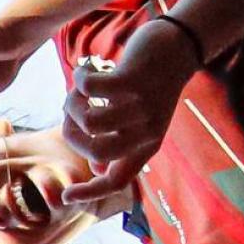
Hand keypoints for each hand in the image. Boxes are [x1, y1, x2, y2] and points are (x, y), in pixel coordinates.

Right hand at [60, 19, 197, 190]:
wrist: (179, 46)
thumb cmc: (151, 84)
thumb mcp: (139, 120)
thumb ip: (120, 145)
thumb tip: (98, 171)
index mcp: (147, 145)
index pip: (117, 181)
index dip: (89, 193)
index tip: (64, 197)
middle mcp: (147, 131)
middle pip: (97, 153)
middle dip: (71, 136)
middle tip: (68, 115)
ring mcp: (142, 106)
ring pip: (89, 121)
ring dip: (72, 104)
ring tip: (78, 90)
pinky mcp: (134, 80)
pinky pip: (90, 89)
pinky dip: (79, 78)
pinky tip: (86, 69)